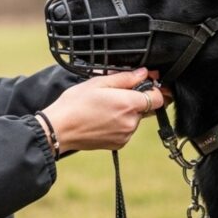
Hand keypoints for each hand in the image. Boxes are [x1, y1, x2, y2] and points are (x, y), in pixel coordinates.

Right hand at [35, 68, 164, 153]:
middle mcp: (131, 122)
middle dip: (137, 99)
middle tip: (116, 94)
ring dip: (127, 112)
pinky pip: (126, 130)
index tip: (144, 83)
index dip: (153, 88)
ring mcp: (125, 135)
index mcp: (129, 104)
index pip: (158, 97)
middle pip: (147, 108)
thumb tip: (143, 73)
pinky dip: (120, 123)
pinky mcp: (119, 144)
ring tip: (105, 107)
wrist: (59, 129)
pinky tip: (103, 118)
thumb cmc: (75, 104)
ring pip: (136, 119)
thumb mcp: (98, 83)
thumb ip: (125, 78)